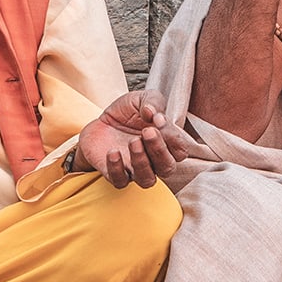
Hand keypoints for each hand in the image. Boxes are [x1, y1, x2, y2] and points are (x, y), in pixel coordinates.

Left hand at [77, 90, 192, 188]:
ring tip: (133, 141)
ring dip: (142, 162)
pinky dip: (117, 169)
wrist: (100, 121)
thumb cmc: (127, 113)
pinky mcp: (115, 174)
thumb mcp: (141, 99)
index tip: (159, 119)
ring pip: (147, 180)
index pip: (180, 151)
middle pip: (167, 168)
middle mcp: (154, 161)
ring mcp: (135, 169)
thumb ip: (152, 102)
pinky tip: (113, 152)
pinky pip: (120, 181)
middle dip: (159, 150)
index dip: (174, 139)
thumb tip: (154, 113)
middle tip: (148, 131)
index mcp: (166, 144)